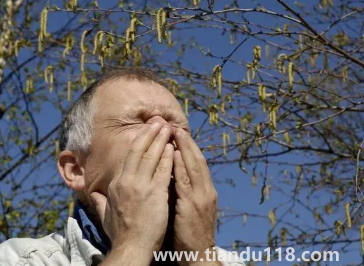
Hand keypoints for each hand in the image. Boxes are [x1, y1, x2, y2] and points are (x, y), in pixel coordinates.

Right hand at [90, 122, 173, 261]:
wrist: (131, 247)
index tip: (145, 132)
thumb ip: (99, 202)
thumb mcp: (104, 216)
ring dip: (161, 140)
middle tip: (158, 122)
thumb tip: (91, 194)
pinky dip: (169, 157)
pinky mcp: (155, 194)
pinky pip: (163, 170)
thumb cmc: (120, 234)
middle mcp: (127, 181)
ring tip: (168, 128)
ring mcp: (141, 186)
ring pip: (152, 156)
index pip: (128, 157)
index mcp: (117, 184)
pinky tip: (174, 148)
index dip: (138, 142)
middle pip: (139, 151)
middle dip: (149, 134)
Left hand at [172, 128, 219, 265]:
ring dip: (184, 149)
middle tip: (176, 126)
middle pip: (198, 160)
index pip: (198, 163)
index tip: (179, 132)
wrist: (199, 255)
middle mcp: (206, 191)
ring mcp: (201, 198)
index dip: (189, 147)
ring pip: (194, 167)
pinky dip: (180, 167)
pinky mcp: (193, 206)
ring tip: (175, 133)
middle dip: (187, 142)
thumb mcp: (192, 208)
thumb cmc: (191, 233)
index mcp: (206, 191)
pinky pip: (185, 182)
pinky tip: (173, 155)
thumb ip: (186, 191)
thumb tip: (174, 174)